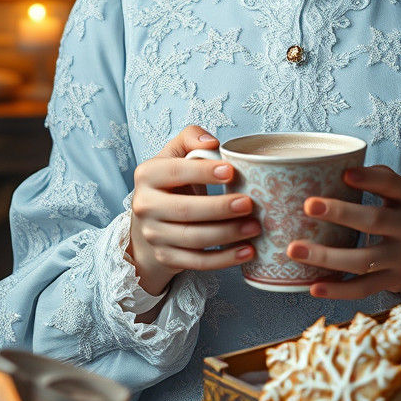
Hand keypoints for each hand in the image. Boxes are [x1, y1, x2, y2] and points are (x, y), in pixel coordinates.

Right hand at [128, 125, 258, 295]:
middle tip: (249, 204)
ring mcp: (154, 235)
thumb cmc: (172, 184)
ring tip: (255, 227)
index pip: (175, 172)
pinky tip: (248, 251)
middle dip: (220, 208)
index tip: (231, 171)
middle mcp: (145, 206)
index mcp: (147, 175)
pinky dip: (225, 259)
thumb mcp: (174, 155)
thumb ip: (190, 138)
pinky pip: (198, 262)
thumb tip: (210, 143)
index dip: (203, 172)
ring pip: (193, 239)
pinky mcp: (166, 258)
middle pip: (185, 210)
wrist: (150, 224)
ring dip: (228, 234)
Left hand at [285, 165, 400, 298]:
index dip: (369, 179)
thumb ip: (370, 177)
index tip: (344, 174)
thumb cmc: (396, 210)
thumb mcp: (396, 190)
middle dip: (341, 213)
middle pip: (375, 221)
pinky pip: (363, 289)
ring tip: (294, 250)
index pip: (391, 184)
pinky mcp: (393, 281)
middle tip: (308, 205)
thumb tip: (323, 167)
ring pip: (364, 260)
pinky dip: (338, 290)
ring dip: (327, 257)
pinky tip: (313, 287)